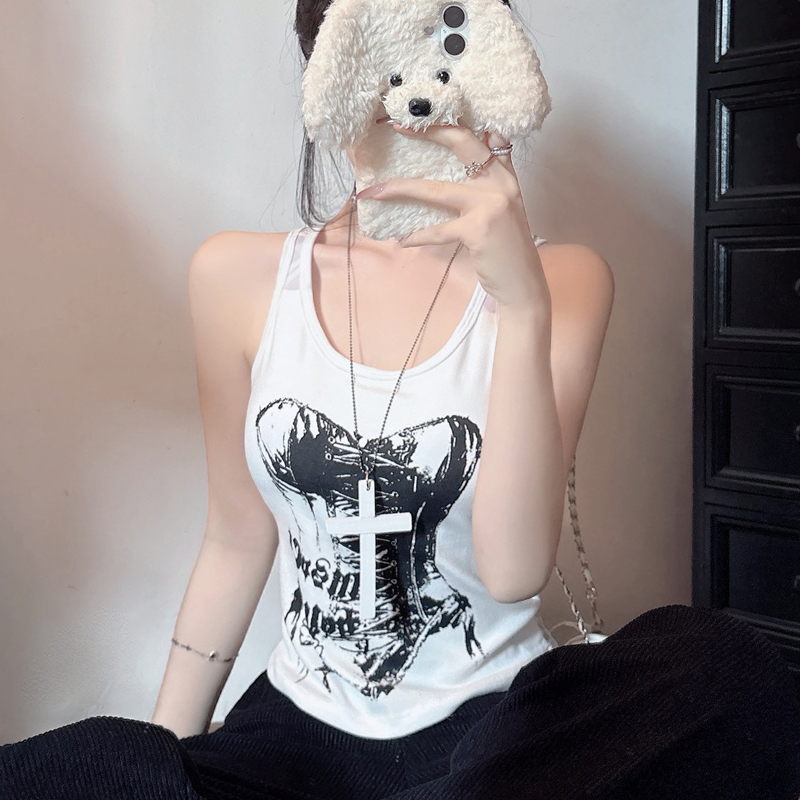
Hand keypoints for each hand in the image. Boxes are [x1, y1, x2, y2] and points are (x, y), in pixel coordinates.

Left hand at [356, 123, 549, 313]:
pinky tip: (403, 241)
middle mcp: (500, 182)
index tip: (419, 116)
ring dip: (400, 189)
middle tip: (396, 127)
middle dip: (426, 132)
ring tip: (373, 192)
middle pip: (460, 144)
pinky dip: (418, 236)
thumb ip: (486, 185)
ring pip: (436, 189)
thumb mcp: (502, 208)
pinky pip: (438, 230)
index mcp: (504, 174)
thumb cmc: (505, 248)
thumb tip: (455, 172)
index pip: (480, 135)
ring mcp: (491, 204)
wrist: (522, 283)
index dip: (450, 122)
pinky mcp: (479, 229)